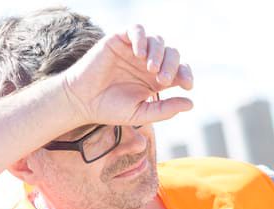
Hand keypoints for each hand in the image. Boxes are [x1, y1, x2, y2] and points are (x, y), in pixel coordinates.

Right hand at [59, 24, 193, 126]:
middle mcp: (147, 62)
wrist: (82, 101)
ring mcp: (134, 50)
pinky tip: (139, 55)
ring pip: (157, 41)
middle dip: (172, 65)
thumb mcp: (141, 113)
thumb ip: (165, 110)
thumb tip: (191, 103)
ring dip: (158, 53)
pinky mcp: (119, 40)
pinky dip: (141, 39)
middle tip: (163, 80)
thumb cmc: (109, 109)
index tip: (187, 85)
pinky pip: (136, 30)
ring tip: (150, 69)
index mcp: (155, 79)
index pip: (179, 70)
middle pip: (172, 54)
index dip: (186, 74)